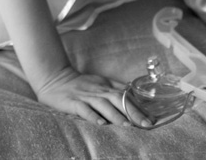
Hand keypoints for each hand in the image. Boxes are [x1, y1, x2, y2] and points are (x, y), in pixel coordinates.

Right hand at [34, 67, 149, 127]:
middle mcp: (98, 90)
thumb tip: (134, 96)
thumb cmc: (79, 85)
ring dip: (117, 116)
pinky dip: (93, 117)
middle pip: (118, 99)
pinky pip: (84, 109)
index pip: (125, 95)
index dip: (139, 106)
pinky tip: (101, 124)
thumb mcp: (99, 83)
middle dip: (134, 112)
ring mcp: (85, 96)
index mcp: (105, 85)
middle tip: (147, 125)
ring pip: (103, 105)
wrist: (53, 78)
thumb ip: (114, 89)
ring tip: (128, 127)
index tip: (153, 118)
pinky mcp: (72, 102)